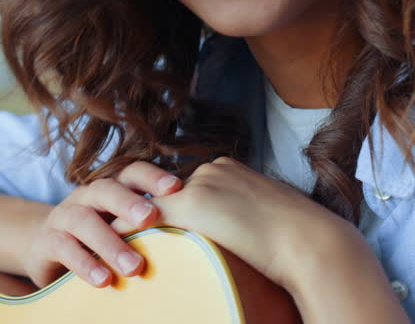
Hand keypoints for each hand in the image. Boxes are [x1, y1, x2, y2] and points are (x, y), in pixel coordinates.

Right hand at [22, 161, 181, 287]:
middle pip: (107, 189)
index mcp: (112, 186)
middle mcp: (88, 195)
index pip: (132, 172)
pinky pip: (65, 248)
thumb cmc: (99, 233)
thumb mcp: (122, 223)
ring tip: (134, 267)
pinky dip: (86, 264)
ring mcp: (65, 215)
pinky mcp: (48, 240)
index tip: (177, 187)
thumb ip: (150, 221)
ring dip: (110, 243)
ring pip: (85, 221)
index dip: (153, 177)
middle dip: (129, 202)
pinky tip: (104, 280)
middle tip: (152, 218)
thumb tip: (199, 230)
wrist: (46, 245)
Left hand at [118, 157, 360, 295]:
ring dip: (127, 220)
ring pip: (149, 202)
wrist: (309, 242)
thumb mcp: (267, 222)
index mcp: (230, 171)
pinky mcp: (190, 204)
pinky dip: (123, 229)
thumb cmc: (299, 241)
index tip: (148, 222)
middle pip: (163, 191)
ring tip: (105, 237)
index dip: (166, 206)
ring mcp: (200, 183)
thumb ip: (245, 221)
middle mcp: (212, 169)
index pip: (186, 187)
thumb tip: (244, 239)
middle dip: (140, 210)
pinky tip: (108, 244)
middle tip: (116, 226)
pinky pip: (143, 216)